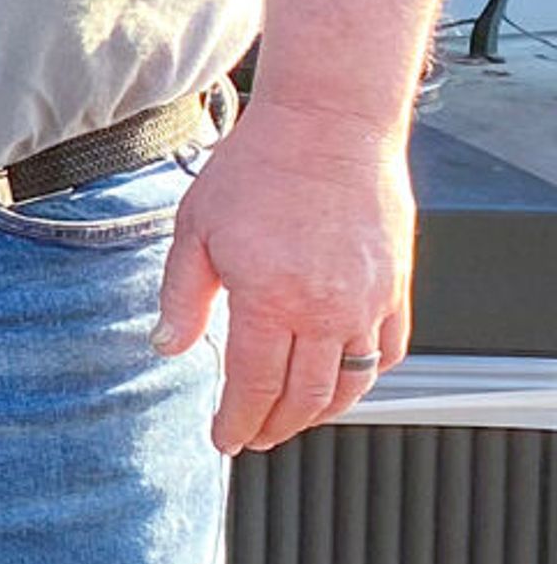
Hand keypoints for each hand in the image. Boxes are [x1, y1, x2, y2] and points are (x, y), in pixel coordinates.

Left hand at [157, 98, 414, 452]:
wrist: (329, 125)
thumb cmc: (259, 168)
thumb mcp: (195, 230)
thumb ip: (181, 297)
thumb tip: (167, 346)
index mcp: (272, 300)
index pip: (255, 387)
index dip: (238, 421)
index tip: (224, 437)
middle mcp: (328, 309)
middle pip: (305, 397)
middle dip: (275, 427)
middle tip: (254, 437)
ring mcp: (370, 300)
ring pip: (352, 383)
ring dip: (320, 412)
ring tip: (292, 419)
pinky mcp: (396, 285)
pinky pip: (387, 350)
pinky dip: (365, 377)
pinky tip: (341, 381)